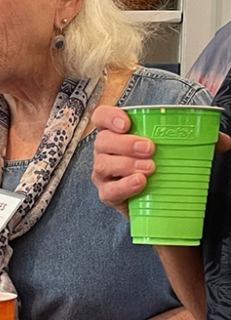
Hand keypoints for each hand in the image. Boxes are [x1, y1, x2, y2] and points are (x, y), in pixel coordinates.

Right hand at [92, 105, 230, 217]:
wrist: (157, 202)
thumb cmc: (161, 167)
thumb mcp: (177, 150)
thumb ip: (200, 142)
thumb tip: (225, 141)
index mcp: (117, 133)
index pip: (101, 117)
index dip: (109, 117)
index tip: (127, 123)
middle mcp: (105, 151)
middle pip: (103, 141)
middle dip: (125, 144)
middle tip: (150, 148)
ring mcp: (103, 174)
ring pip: (104, 165)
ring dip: (126, 164)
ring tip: (150, 168)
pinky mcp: (108, 195)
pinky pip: (110, 190)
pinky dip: (124, 186)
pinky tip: (139, 183)